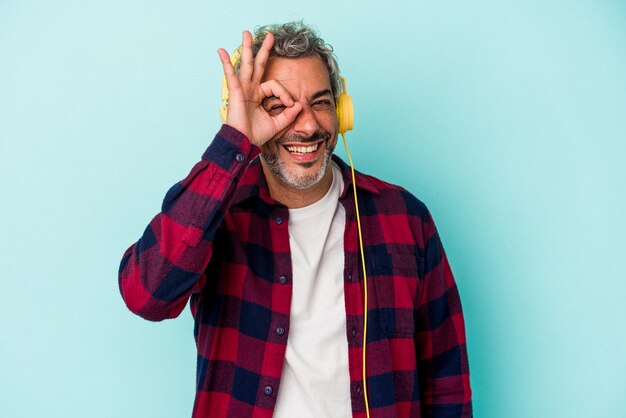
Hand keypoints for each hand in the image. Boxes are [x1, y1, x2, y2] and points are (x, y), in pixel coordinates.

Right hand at [217, 31, 302, 146]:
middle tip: (270, 36)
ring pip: (246, 65)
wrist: (244, 143)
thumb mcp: (278, 124)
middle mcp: (250, 89)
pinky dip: (226, 63)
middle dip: (264, 50)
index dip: (284, 93)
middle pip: (258, 65)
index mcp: (259, 95)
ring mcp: (242, 89)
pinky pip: (231, 75)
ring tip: (247, 33)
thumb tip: (299, 105)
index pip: (275, 85)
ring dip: (247, 48)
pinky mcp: (235, 92)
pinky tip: (221, 51)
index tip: (290, 104)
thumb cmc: (256, 134)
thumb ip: (289, 114)